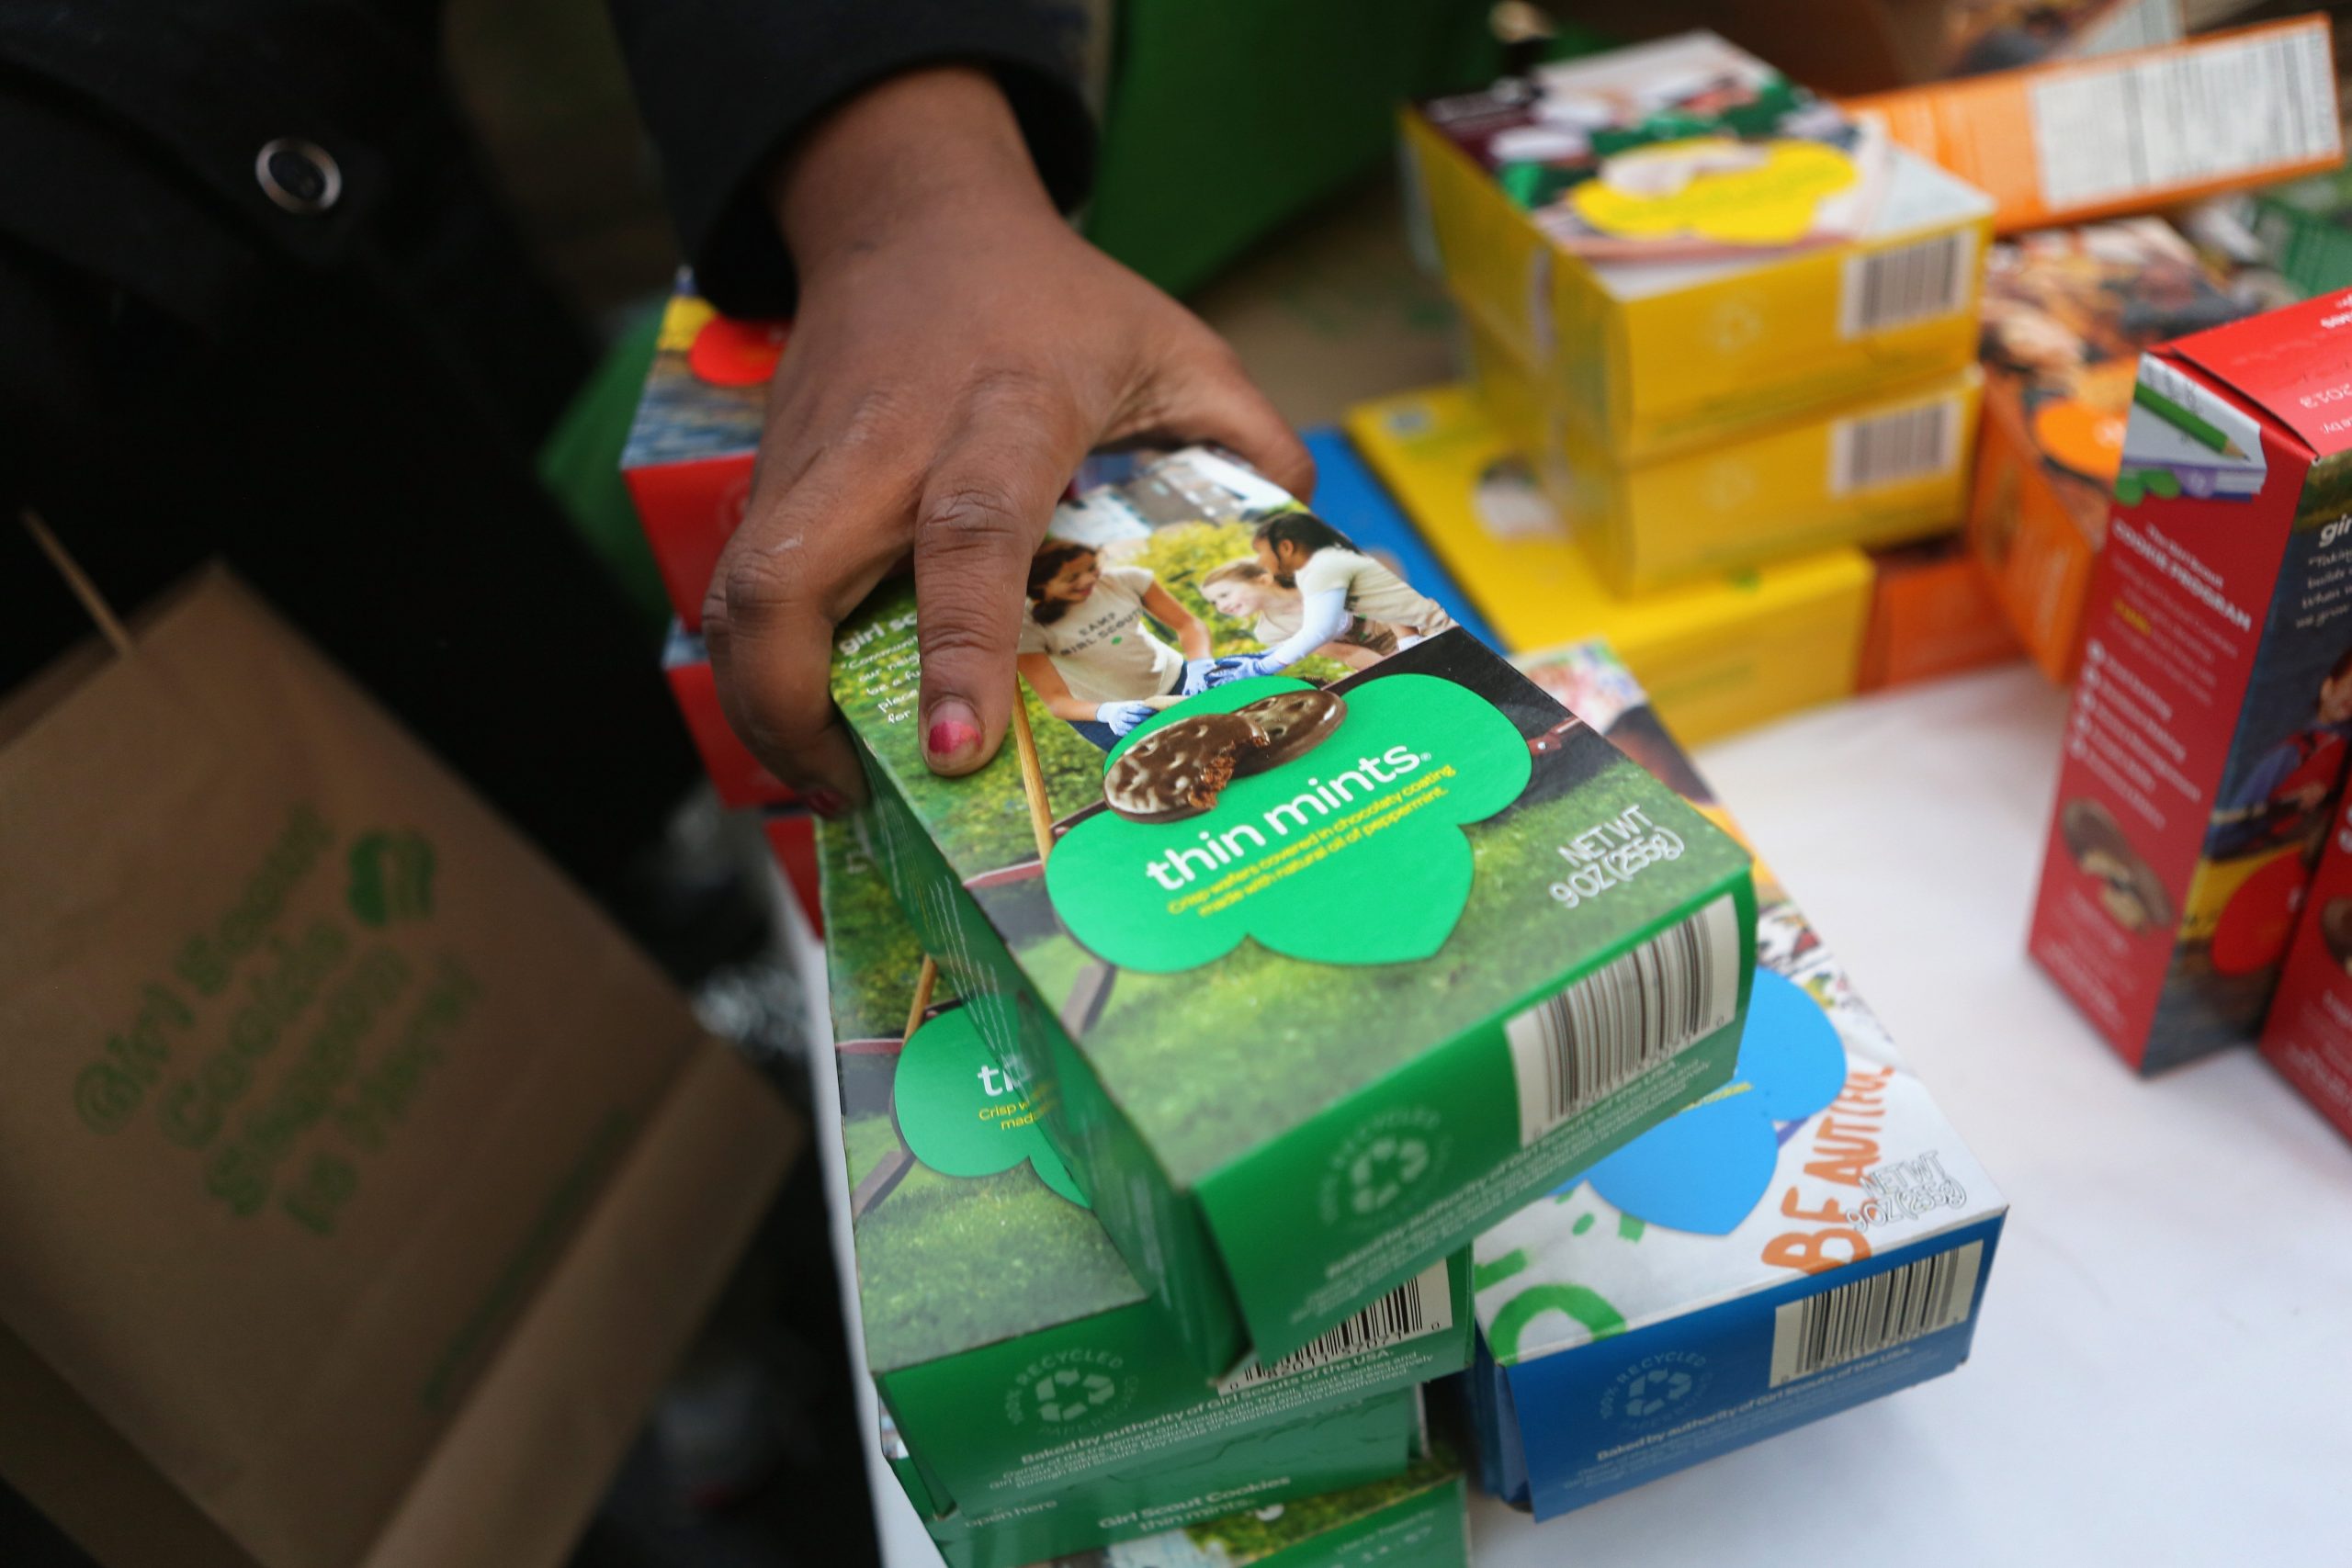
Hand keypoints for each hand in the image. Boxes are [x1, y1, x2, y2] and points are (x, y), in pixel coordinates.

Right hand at [701, 67, 1311, 812]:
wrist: (912, 212)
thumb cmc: (1052, 295)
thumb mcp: (1171, 346)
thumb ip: (1243, 437)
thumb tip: (1304, 545)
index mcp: (1006, 410)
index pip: (969, 531)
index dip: (959, 649)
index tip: (956, 750)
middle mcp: (887, 442)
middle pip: (784, 581)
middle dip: (790, 709)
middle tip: (854, 793)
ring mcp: (811, 460)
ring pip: (737, 596)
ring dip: (763, 707)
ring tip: (834, 781)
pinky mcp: (769, 475)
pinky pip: (740, 586)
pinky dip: (761, 666)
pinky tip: (814, 721)